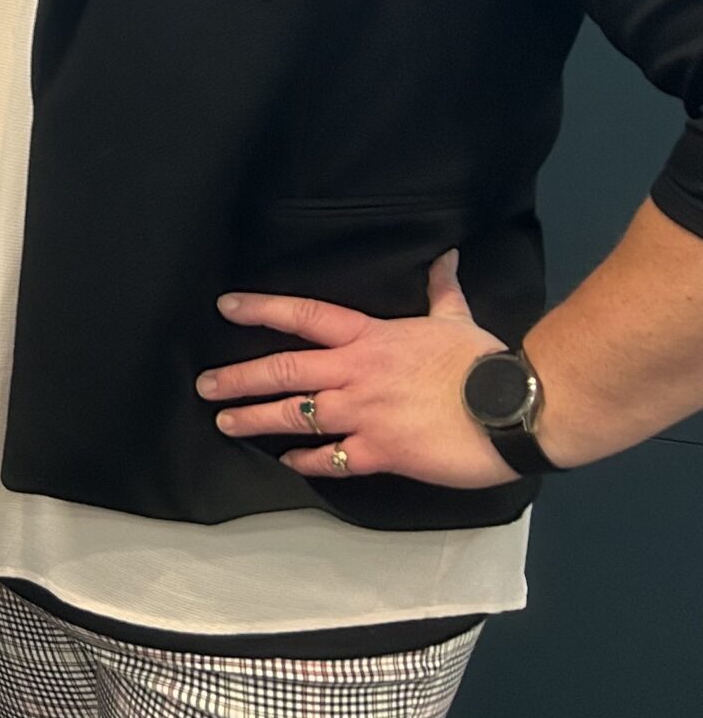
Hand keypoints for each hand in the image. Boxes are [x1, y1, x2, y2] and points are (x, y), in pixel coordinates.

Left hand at [198, 251, 514, 489]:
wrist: (513, 408)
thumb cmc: (484, 362)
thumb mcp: (456, 319)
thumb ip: (441, 290)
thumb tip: (445, 257)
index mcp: (369, 338)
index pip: (304, 316)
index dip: (262, 310)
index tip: (226, 308)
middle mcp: (356, 373)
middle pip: (283, 371)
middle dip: (239, 378)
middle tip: (205, 386)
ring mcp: (364, 414)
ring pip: (296, 415)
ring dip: (256, 419)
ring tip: (226, 423)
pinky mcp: (380, 452)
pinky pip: (331, 458)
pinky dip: (306, 460)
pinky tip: (287, 461)